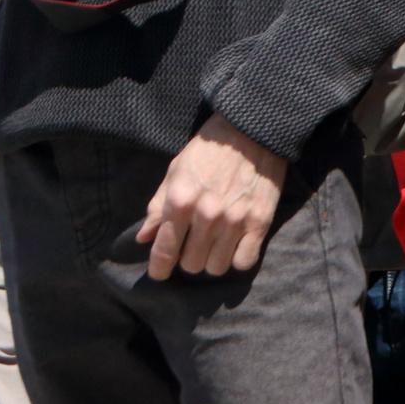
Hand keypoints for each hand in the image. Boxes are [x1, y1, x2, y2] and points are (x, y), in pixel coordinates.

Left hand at [137, 113, 283, 279]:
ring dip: (213, 259)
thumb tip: (144, 238)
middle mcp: (206, 215)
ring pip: (216, 267)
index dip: (158, 269)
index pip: (164, 252)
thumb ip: (159, 206)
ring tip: (215, 243)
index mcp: (180, 201)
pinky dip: (238, 257)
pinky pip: (243, 262)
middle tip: (194, 243)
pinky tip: (235, 244)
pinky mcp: (260, 222)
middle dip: (188, 257)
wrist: (252, 130)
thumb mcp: (175, 170)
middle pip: (191, 264)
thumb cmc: (208, 149)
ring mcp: (235, 220)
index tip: (159, 273)